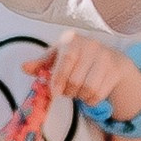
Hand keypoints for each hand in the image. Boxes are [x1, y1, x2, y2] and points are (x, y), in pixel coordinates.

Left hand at [22, 32, 140, 120]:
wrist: (110, 58)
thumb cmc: (78, 57)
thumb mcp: (59, 56)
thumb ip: (42, 63)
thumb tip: (24, 67)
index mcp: (73, 40)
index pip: (66, 59)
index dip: (58, 78)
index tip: (54, 92)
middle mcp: (91, 45)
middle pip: (76, 79)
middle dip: (68, 91)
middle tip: (66, 91)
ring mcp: (106, 57)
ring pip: (89, 88)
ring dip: (80, 96)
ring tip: (77, 91)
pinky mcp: (116, 70)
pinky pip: (100, 94)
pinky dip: (91, 100)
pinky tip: (88, 95)